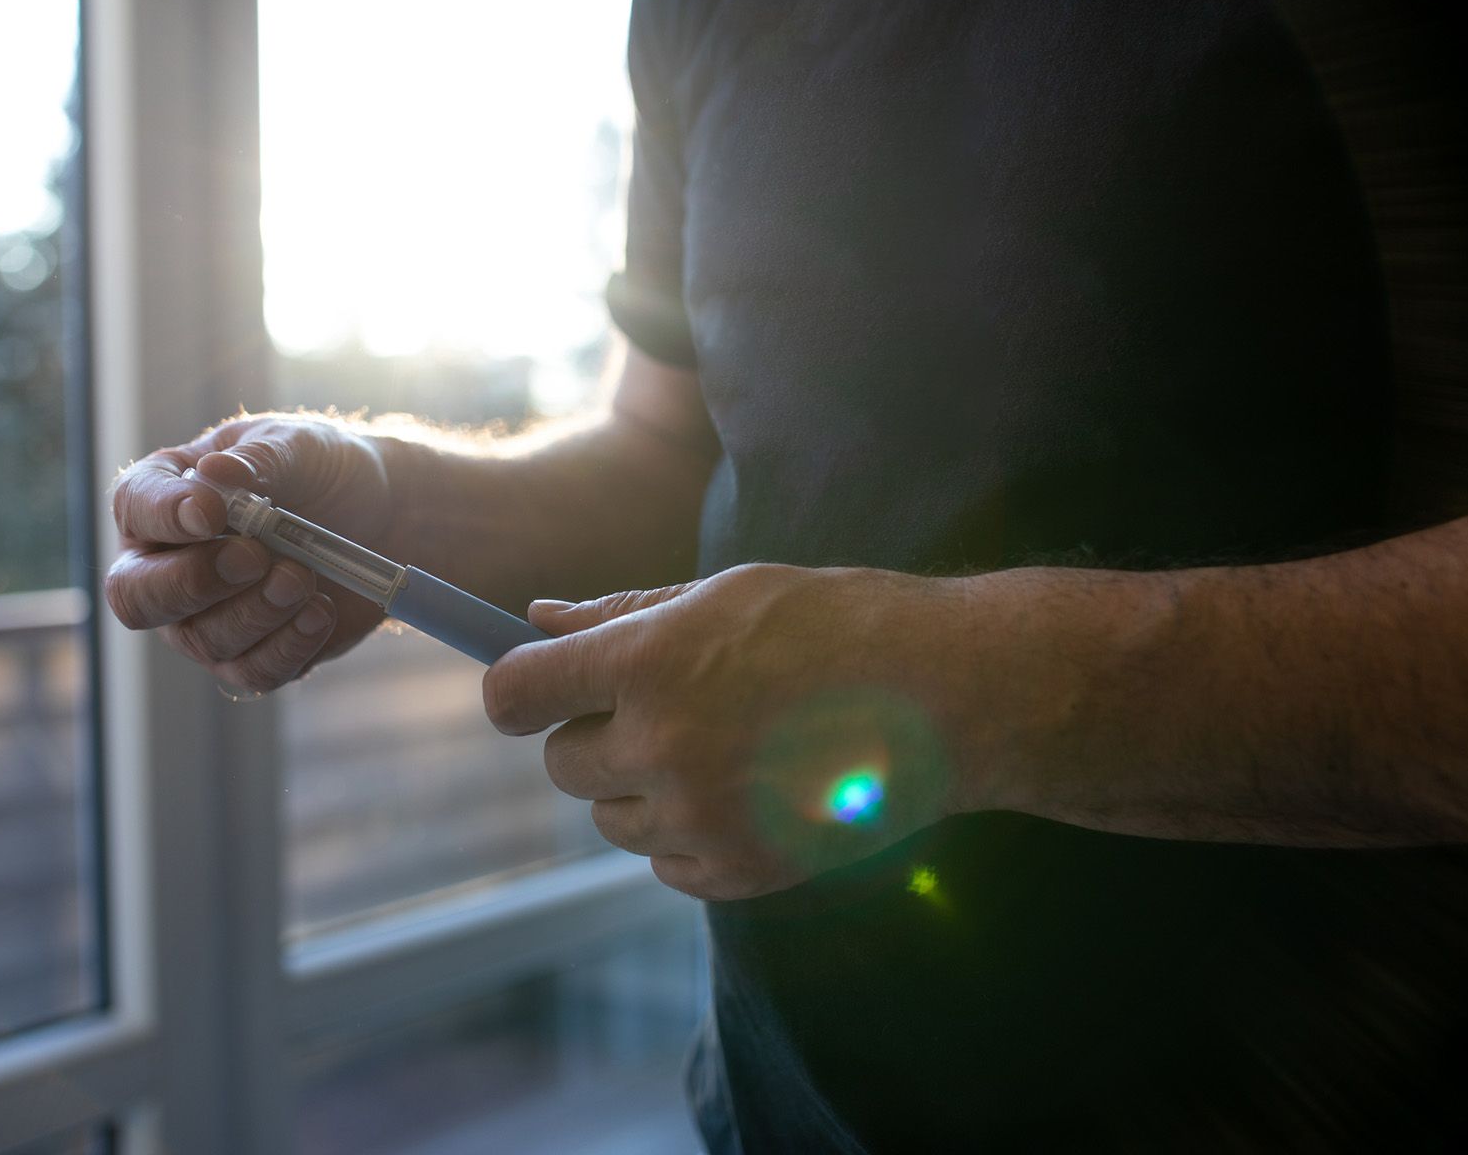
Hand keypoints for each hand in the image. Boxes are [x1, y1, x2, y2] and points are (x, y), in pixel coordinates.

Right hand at [106, 412, 394, 691]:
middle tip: (254, 557)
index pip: (135, 509)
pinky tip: (319, 611)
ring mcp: (204, 619)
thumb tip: (213, 472)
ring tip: (302, 576)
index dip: (165, 516)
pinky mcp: (252, 655)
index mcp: (163, 498)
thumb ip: (257, 460)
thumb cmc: (322, 470)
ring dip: (257, 610)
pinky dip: (288, 645)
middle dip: (194, 582)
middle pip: (137, 597)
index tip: (213, 512)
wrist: (384, 513)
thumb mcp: (296, 446)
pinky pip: (253, 672)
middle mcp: (167, 565)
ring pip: (203, 639)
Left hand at [484, 564, 987, 899]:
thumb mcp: (724, 594)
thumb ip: (621, 615)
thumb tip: (534, 620)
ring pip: (610, 818)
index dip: (517, 690)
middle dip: (594, 736)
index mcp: (650, 662)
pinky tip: (746, 790)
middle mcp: (662, 746)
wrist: (951, 697)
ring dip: (640, 789)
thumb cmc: (838, 624)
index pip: (516, 693)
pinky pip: (664, 864)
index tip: (535, 688)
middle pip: (560, 765)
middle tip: (665, 706)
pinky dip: (686, 837)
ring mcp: (701, 818)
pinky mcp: (739, 872)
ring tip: (720, 745)